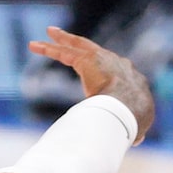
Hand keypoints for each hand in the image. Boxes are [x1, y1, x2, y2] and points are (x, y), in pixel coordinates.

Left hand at [26, 26, 156, 141]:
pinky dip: (49, 49)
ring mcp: (103, 59)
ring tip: (49, 33)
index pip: (116, 74)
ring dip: (62, 40)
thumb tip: (137, 139)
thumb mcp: (138, 125)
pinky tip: (34, 46)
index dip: (107, 76)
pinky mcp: (87, 60)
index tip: (99, 80)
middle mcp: (118, 63)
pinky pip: (64, 53)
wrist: (129, 108)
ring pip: (78, 46)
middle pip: (96, 52)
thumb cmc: (135, 120)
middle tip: (73, 41)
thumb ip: (135, 129)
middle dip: (84, 46)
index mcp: (131, 78)